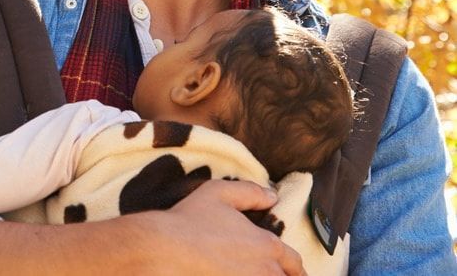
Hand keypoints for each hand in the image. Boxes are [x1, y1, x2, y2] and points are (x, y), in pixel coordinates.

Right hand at [137, 179, 304, 275]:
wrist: (164, 250)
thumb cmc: (190, 221)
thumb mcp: (218, 192)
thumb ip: (250, 192)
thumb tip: (272, 196)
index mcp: (267, 245)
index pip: (295, 263)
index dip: (295, 268)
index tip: (293, 271)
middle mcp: (265, 271)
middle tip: (273, 274)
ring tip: (255, 274)